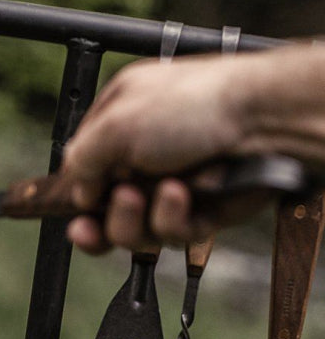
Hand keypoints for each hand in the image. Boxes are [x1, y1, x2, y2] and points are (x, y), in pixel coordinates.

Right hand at [62, 54, 245, 251]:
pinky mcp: (198, 212)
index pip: (82, 172)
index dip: (75, 198)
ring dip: (136, 220)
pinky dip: (174, 217)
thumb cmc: (197, 104)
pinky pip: (171, 234)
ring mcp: (169, 188)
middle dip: (100, 224)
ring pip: (134, 232)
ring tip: (160, 193)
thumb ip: (80, 160)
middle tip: (93, 224)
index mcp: (120, 126)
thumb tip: (78, 194)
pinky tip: (185, 196)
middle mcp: (142, 159)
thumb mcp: (116, 123)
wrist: (265, 121)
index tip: (73, 214)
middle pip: (103, 214)